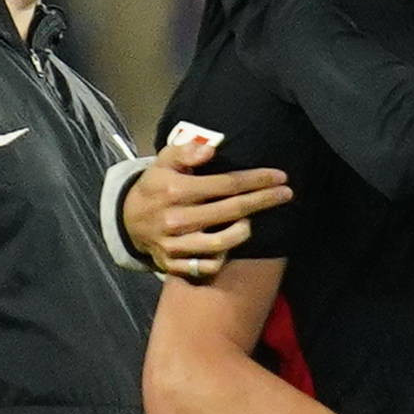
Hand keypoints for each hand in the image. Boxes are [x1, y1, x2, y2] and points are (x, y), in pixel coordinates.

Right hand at [127, 138, 286, 281]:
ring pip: (223, 242)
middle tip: (286, 193)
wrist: (127, 221)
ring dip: (244, 231)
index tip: (280, 177)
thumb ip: (185, 151)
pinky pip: (208, 266)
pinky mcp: (173, 264)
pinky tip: (228, 244)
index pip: (226, 184)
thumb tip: (210, 148)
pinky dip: (222, 257)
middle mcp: (176, 219)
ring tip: (251, 221)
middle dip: (264, 200)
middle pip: (232, 211)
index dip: (257, 180)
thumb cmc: (156, 187)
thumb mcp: (163, 162)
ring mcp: (174, 244)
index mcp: (174, 191)